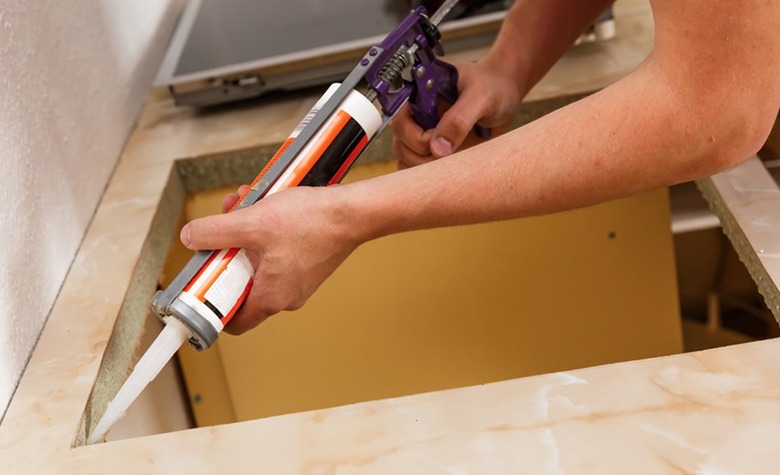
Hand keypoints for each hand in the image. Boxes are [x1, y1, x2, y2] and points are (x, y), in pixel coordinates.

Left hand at [180, 185, 357, 334]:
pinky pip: (277, 256)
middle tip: (223, 229)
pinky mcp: (308, 265)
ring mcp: (299, 281)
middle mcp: (286, 296)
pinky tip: (266, 210)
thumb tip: (191, 237)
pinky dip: (266, 235)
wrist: (353, 212)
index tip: (202, 281)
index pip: (233, 321)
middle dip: (228, 252)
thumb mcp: (253, 223)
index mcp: (271, 297)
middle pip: (242, 284)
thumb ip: (216, 232)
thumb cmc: (312, 222)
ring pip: (259, 264)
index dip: (212, 304)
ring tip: (246, 209)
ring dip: (246, 237)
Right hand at [390, 61, 520, 167]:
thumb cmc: (493, 87)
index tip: (436, 139)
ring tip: (454, 157)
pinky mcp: (432, 148)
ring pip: (407, 159)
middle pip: (400, 144)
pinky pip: (418, 167)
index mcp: (419, 93)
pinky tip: (450, 167)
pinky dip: (429, 174)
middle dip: (422, 155)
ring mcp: (422, 133)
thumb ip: (459, 119)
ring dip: (426, 166)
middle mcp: (416, 114)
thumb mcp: (481, 97)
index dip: (414, 136)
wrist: (506, 95)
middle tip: (450, 152)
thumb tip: (437, 148)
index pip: (399, 121)